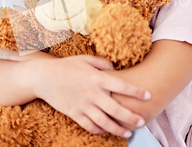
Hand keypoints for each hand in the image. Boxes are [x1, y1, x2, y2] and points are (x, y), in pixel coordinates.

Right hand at [30, 55, 149, 137]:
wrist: (44, 77)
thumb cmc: (66, 66)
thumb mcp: (85, 59)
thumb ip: (102, 63)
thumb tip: (115, 69)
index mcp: (96, 78)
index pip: (121, 86)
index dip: (136, 92)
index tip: (148, 95)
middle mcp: (92, 93)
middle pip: (116, 109)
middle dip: (131, 117)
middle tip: (142, 121)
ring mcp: (83, 105)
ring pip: (104, 122)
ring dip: (118, 129)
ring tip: (128, 133)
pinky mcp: (74, 113)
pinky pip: (90, 126)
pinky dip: (100, 131)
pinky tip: (108, 131)